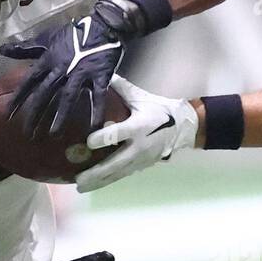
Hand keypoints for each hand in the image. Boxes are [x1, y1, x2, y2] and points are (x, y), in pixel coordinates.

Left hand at [1, 0, 148, 138]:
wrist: (104, 25)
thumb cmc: (74, 33)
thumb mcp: (47, 38)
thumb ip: (26, 47)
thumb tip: (2, 50)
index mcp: (49, 59)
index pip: (30, 81)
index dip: (18, 98)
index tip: (8, 114)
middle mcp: (62, 68)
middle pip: (45, 94)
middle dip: (35, 114)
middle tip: (27, 133)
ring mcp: (81, 72)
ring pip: (68, 97)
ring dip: (60, 116)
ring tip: (53, 134)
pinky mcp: (100, 76)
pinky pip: (98, 96)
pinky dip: (96, 111)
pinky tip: (94, 127)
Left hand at [76, 76, 197, 193]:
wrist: (182, 127)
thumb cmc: (158, 109)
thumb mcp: (140, 97)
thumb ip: (120, 88)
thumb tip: (100, 73)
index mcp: (140, 126)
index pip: (120, 134)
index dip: (104, 138)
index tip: (89, 142)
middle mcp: (140, 146)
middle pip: (116, 163)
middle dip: (97, 172)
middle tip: (79, 178)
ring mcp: (141, 159)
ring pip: (117, 174)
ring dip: (99, 181)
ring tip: (81, 187)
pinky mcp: (141, 166)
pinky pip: (121, 175)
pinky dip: (106, 181)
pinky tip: (92, 185)